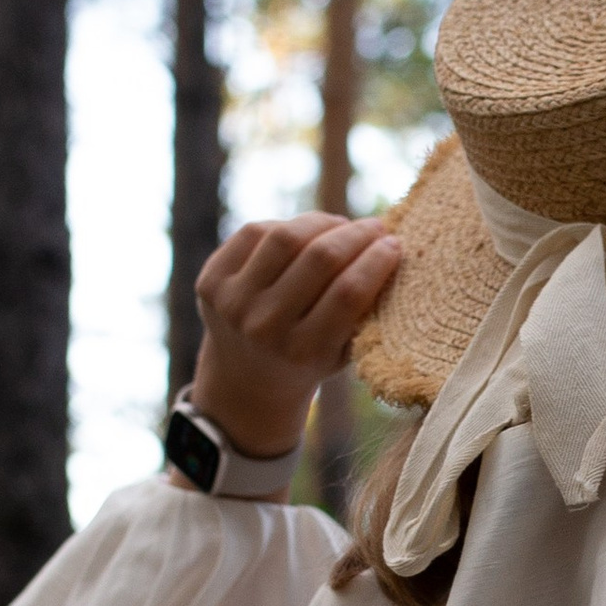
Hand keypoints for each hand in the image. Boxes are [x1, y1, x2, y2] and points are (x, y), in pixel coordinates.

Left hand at [183, 216, 402, 466]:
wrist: (245, 382)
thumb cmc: (310, 360)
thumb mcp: (343, 351)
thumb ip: (365, 309)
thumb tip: (392, 246)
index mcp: (303, 352)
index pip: (349, 291)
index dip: (378, 260)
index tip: (395, 244)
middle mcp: (264, 327)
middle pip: (319, 258)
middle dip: (356, 234)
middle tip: (376, 226)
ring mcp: (232, 302)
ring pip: (285, 235)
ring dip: (323, 223)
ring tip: (341, 226)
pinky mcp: (210, 281)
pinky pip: (254, 232)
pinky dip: (286, 226)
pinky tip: (304, 234)